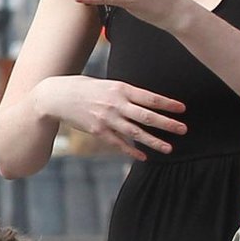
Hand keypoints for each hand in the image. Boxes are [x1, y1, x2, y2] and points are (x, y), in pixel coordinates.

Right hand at [37, 73, 186, 160]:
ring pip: (135, 132)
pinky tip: (144, 156)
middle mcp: (115, 104)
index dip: (168, 104)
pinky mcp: (97, 131)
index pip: (150, 97)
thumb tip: (144, 102)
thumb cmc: (83, 87)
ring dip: (154, 141)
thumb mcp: (106, 84)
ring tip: (169, 148)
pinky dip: (132, 150)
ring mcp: (106, 119)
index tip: (183, 109)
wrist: (55, 96)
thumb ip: (124, 93)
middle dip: (167, 123)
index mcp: (120, 88)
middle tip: (184, 129)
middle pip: (147, 116)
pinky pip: (118, 143)